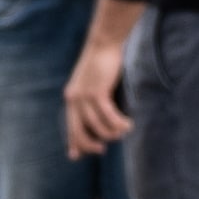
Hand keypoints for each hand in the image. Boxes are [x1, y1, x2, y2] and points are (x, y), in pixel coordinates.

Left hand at [64, 40, 134, 156]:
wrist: (105, 41)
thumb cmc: (103, 61)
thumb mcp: (92, 83)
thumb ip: (91, 99)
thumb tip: (95, 116)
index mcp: (71, 98)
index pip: (70, 127)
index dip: (73, 143)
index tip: (75, 157)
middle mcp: (74, 99)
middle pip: (79, 132)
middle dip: (90, 145)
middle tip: (103, 149)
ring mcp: (85, 96)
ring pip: (97, 126)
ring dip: (112, 132)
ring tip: (124, 130)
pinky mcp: (97, 92)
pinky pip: (109, 116)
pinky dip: (119, 123)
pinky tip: (128, 123)